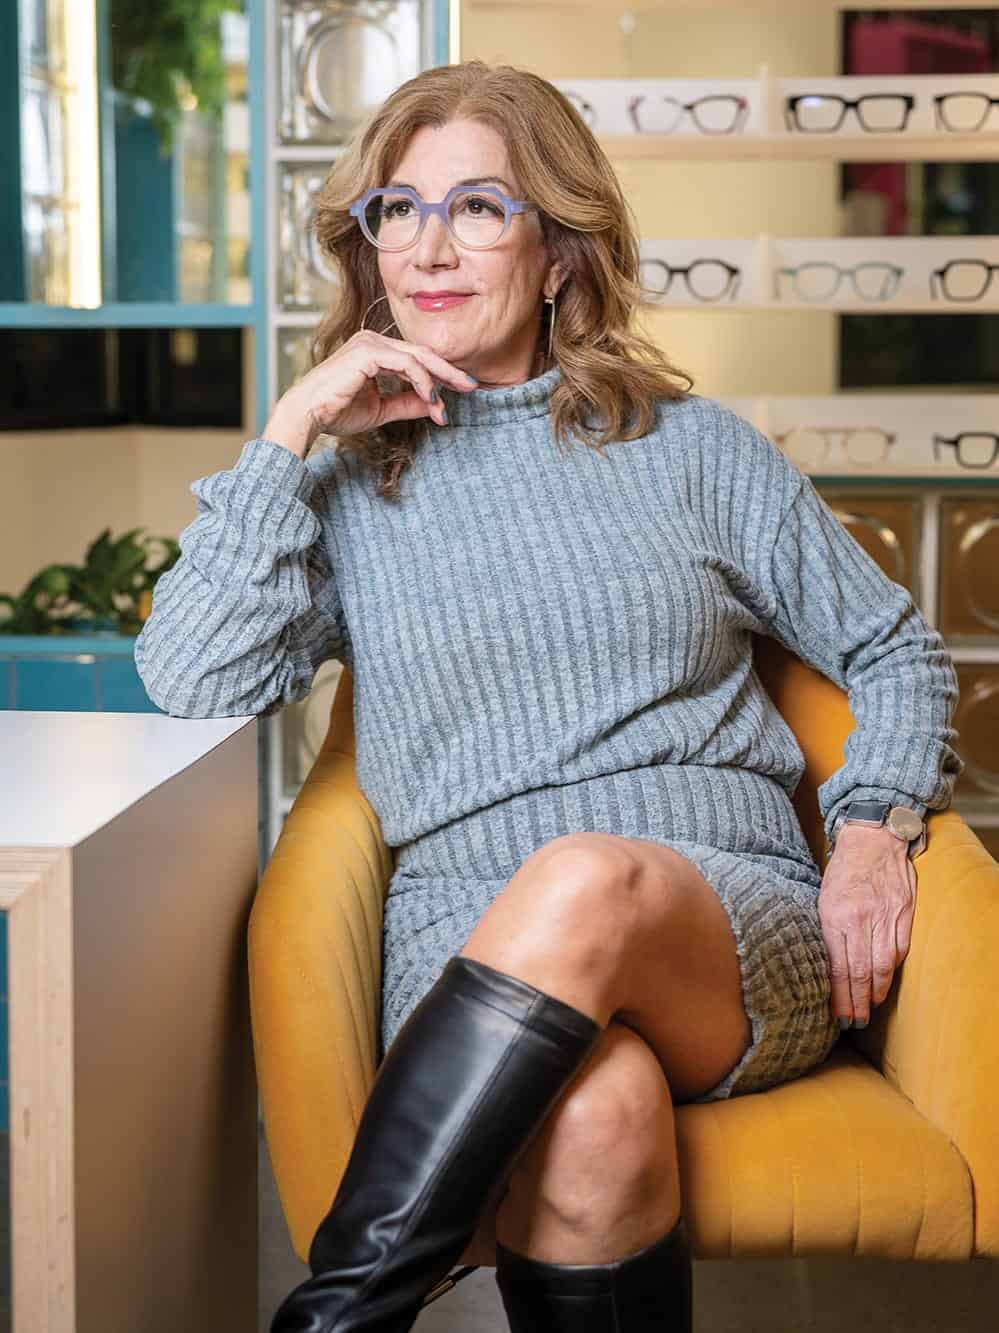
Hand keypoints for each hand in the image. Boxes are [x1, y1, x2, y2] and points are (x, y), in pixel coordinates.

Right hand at [261, 329, 478, 458]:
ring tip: (451, 401)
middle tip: (472, 386)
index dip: (441, 376)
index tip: (460, 393)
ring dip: (439, 380)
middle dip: (450, 371)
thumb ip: (408, 404)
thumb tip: (435, 404)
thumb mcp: (382, 410)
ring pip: (418, 357)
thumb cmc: (336, 411)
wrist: (308, 415)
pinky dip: (423, 381)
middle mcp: (374, 342)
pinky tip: (432, 397)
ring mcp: (371, 343)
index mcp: (376, 351)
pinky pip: (406, 364)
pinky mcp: (368, 351)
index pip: (417, 360)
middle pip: (423, 353)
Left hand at [818, 824, 916, 1027]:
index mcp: (835, 915)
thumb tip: (822, 967)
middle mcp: (861, 918)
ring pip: (883, 965)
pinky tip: (884, 983)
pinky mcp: (904, 913)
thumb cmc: (842, 871)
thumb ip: (825, 929)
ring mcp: (886, 916)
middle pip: (860, 971)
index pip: (837, 966)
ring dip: (876, 992)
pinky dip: (891, 971)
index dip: (838, 996)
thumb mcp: (822, 897)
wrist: (873, 839)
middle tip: (855, 1023)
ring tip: (869, 1008)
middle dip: (857, 1002)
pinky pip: (899, 950)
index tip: (838, 1015)